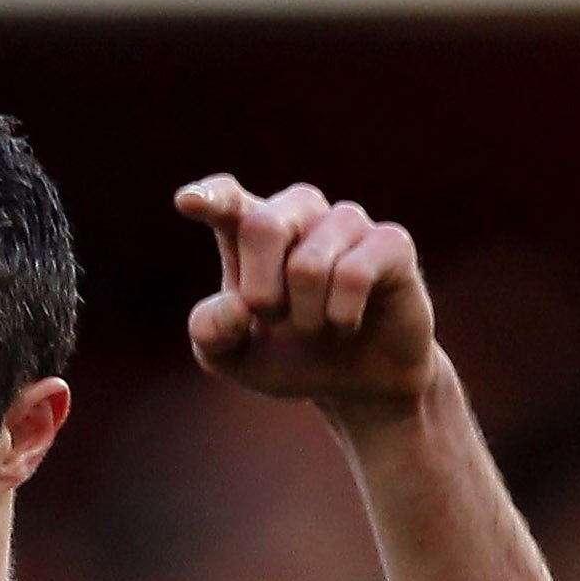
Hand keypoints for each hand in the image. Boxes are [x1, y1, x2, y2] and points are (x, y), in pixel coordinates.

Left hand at [176, 176, 440, 417]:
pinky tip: (346, 322)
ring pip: (308, 264)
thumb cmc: (288, 356)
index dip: (210, 198)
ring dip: (305, 315)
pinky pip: (353, 275)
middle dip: (260, 292)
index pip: (227, 200)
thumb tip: (233, 308)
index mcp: (249, 231)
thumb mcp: (232, 358)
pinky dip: (340, 316)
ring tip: (315, 324)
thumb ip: (211, 335)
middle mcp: (298, 214)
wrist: (358, 381)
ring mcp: (346, 223)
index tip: (188, 202)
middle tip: (272, 318)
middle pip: (263, 225)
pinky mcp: (391, 242)